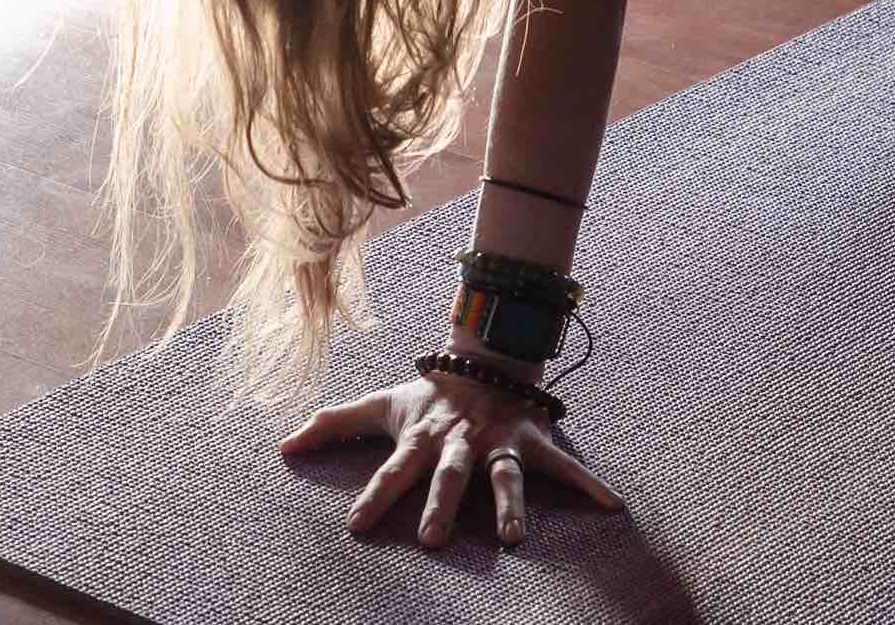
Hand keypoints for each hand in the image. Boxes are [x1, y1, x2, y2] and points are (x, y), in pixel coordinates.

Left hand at [282, 369, 622, 548]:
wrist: (485, 355)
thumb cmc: (429, 393)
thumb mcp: (382, 405)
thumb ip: (334, 423)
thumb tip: (282, 446)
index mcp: (422, 436)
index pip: (392, 469)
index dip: (376, 495)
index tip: (357, 527)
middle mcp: (460, 442)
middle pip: (450, 475)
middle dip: (442, 504)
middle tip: (434, 540)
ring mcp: (499, 442)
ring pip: (505, 475)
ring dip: (510, 504)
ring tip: (513, 538)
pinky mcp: (532, 441)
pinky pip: (564, 466)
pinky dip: (590, 485)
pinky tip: (612, 505)